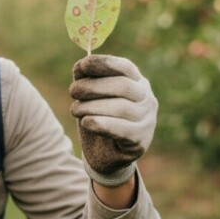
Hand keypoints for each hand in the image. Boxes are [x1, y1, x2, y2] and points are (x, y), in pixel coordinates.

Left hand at [69, 55, 156, 185]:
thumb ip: (87, 79)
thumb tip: (81, 66)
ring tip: (75, 110)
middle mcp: (147, 99)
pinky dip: (101, 124)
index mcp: (137, 82)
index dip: (105, 63)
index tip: (83, 65)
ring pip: (120, 108)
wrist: (106, 154)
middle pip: (122, 86)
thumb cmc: (100, 117)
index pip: (125, 67)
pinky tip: (86, 122)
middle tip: (72, 91)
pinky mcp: (140, 141)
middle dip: (93, 86)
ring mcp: (147, 120)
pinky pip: (121, 130)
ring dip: (92, 107)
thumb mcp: (91, 96)